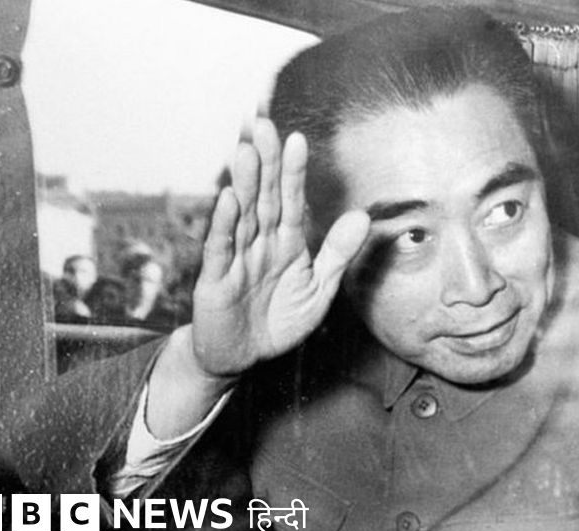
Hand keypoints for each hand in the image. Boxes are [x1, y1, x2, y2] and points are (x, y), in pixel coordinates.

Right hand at [191, 118, 369, 379]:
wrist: (243, 357)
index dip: (293, 171)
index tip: (296, 139)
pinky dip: (224, 225)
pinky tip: (228, 199)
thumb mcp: (318, 290)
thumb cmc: (280, 321)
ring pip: (241, 215)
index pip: (291, 200)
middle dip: (264, 162)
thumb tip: (363, 217)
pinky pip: (221, 249)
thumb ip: (338, 254)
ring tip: (246, 150)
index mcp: (287, 242)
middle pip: (264, 197)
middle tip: (262, 125)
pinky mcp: (215, 279)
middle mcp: (260, 242)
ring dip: (244, 184)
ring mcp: (236, 258)